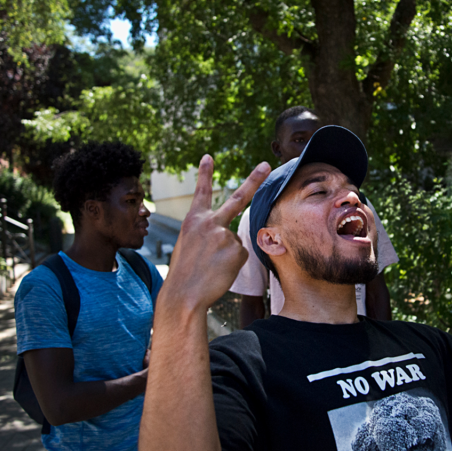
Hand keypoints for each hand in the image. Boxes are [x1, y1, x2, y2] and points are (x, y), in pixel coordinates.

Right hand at [163, 156, 270, 310]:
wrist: (184, 294)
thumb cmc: (185, 273)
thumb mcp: (188, 245)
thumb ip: (207, 233)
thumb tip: (230, 235)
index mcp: (193, 220)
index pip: (201, 192)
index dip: (205, 174)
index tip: (209, 156)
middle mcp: (210, 222)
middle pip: (237, 198)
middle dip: (254, 180)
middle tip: (267, 164)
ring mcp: (224, 234)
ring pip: (236, 243)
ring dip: (227, 256)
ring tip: (211, 267)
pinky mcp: (237, 250)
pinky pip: (241, 256)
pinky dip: (233, 265)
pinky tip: (219, 271)